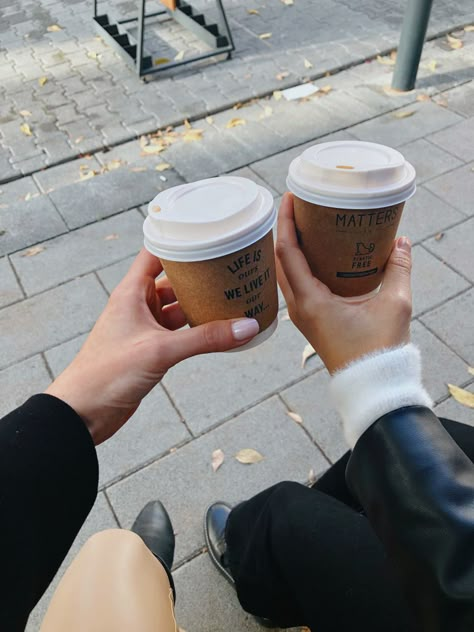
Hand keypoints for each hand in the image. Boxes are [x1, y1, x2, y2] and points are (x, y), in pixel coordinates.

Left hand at [46, 249, 259, 443]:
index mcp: (131, 293)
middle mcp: (138, 305)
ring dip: (201, 305)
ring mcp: (145, 328)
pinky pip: (180, 332)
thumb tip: (246, 327)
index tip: (208, 235)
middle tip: (231, 269)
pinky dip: (198, 330)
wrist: (84, 413)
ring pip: (178, 308)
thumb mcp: (160, 350)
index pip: (156, 254)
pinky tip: (219, 329)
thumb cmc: (107, 373)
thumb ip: (204, 339)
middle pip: (173, 281)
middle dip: (200, 277)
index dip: (179, 242)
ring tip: (232, 296)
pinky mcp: (151, 349)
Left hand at [276, 193, 411, 373]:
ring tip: (301, 226)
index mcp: (310, 301)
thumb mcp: (394, 304)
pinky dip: (295, 266)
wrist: (371, 384)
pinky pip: (293, 286)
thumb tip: (400, 241)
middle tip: (296, 207)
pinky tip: (310, 256)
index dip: (285, 223)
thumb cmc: (379, 349)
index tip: (289, 198)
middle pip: (278, 261)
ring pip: (283, 275)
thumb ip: (398, 269)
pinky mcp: (309, 321)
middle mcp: (298, 308)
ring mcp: (301, 316)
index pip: (287, 253)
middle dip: (283, 231)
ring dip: (287, 249)